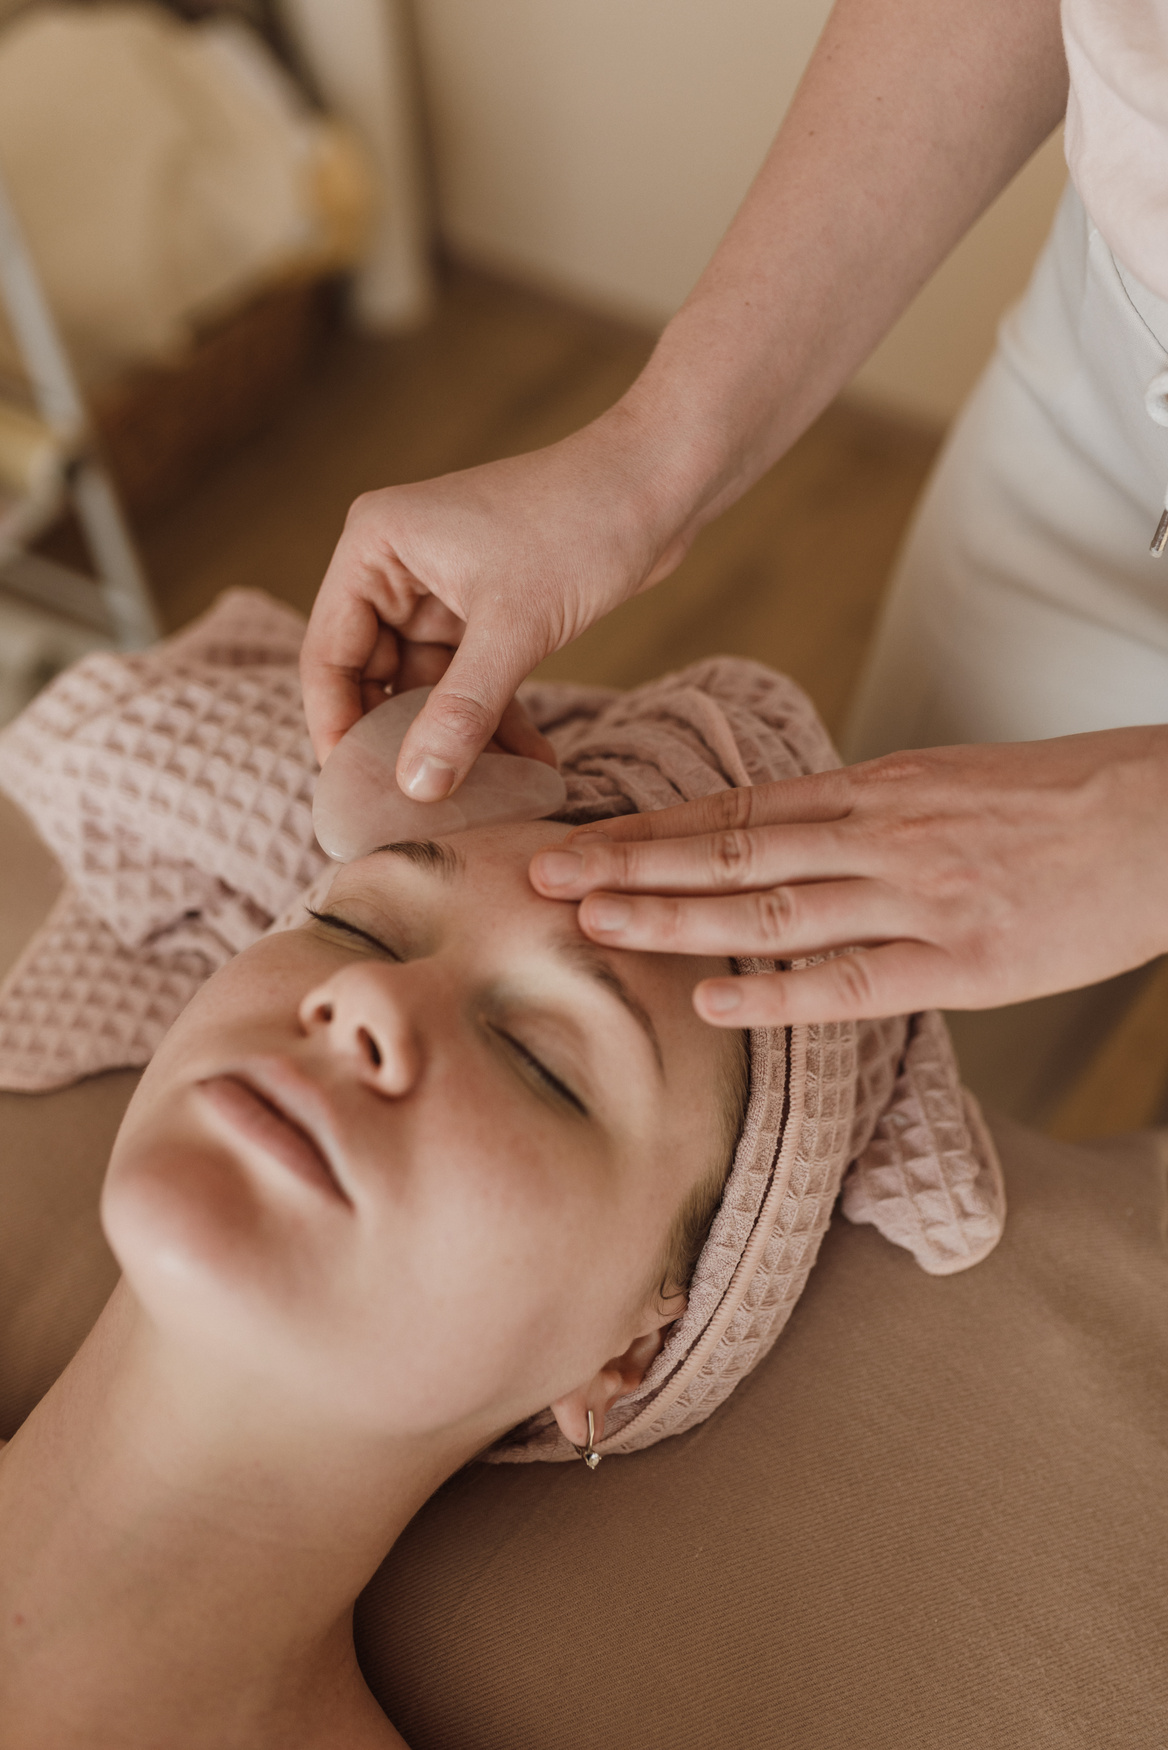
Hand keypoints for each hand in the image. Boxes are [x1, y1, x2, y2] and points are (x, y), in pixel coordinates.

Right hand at [299, 408, 695, 793]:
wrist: (660, 482)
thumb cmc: (581, 524)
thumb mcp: (515, 627)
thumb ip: (461, 711)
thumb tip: (416, 787)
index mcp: (374, 547)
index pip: (328, 655)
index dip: (335, 728)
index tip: (356, 794)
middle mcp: (395, 566)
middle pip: (373, 678)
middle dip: (401, 744)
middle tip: (420, 809)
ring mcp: (441, 590)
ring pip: (428, 688)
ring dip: (457, 740)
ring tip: (489, 796)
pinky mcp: (487, 609)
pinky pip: (472, 681)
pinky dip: (495, 721)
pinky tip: (531, 766)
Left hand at [528, 729, 1167, 1024]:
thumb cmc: (1065, 802)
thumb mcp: (952, 785)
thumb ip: (868, 817)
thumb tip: (795, 843)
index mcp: (876, 791)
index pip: (737, 811)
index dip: (649, 829)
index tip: (576, 836)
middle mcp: (880, 835)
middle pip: (729, 851)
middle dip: (628, 864)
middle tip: (540, 875)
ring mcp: (919, 896)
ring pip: (772, 908)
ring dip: (675, 917)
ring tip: (592, 926)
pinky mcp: (965, 957)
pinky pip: (855, 977)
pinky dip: (778, 992)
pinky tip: (711, 998)